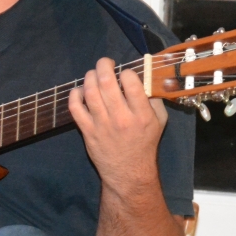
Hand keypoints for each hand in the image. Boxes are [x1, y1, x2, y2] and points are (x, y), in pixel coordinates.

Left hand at [67, 57, 167, 196]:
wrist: (129, 172)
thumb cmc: (145, 144)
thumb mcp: (160, 121)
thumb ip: (154, 98)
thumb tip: (146, 77)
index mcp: (141, 114)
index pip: (130, 81)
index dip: (126, 72)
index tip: (125, 74)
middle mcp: (121, 118)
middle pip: (106, 81)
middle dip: (104, 65)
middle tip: (106, 63)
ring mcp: (102, 125)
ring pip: (90, 91)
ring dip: (90, 76)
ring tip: (94, 74)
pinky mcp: (88, 131)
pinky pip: (75, 108)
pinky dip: (75, 95)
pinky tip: (81, 91)